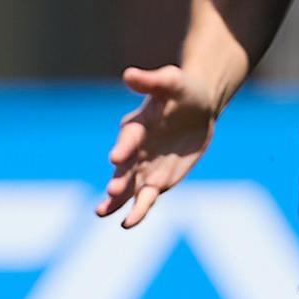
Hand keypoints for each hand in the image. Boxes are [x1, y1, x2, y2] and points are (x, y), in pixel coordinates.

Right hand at [100, 64, 220, 227]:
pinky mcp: (157, 182)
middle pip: (125, 167)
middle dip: (119, 179)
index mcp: (136, 125)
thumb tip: (129, 74)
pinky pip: (146, 199)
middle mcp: (135, 149)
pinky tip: (127, 224)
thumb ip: (151, 81)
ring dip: (116, 200)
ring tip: (101, 213)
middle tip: (111, 191)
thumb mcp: (171, 81)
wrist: (197, 106)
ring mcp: (144, 168)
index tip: (116, 158)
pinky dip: (137, 211)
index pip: (129, 138)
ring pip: (128, 188)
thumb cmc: (182, 89)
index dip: (124, 147)